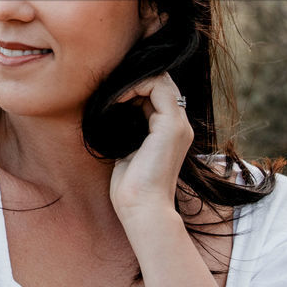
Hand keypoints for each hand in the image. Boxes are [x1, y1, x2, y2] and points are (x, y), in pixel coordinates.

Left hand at [108, 72, 193, 225]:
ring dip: (132, 80)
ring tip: (110, 92)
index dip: (135, 84)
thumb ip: (130, 128)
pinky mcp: (171, 126)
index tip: (110, 92)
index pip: (158, 91)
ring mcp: (178, 125)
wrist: (141, 208)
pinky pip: (157, 87)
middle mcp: (179, 125)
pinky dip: (133, 85)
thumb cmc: (131, 186)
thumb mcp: (128, 148)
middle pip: (162, 82)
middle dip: (134, 78)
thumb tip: (114, 110)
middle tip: (108, 86)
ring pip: (161, 79)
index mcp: (170, 131)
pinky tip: (115, 98)